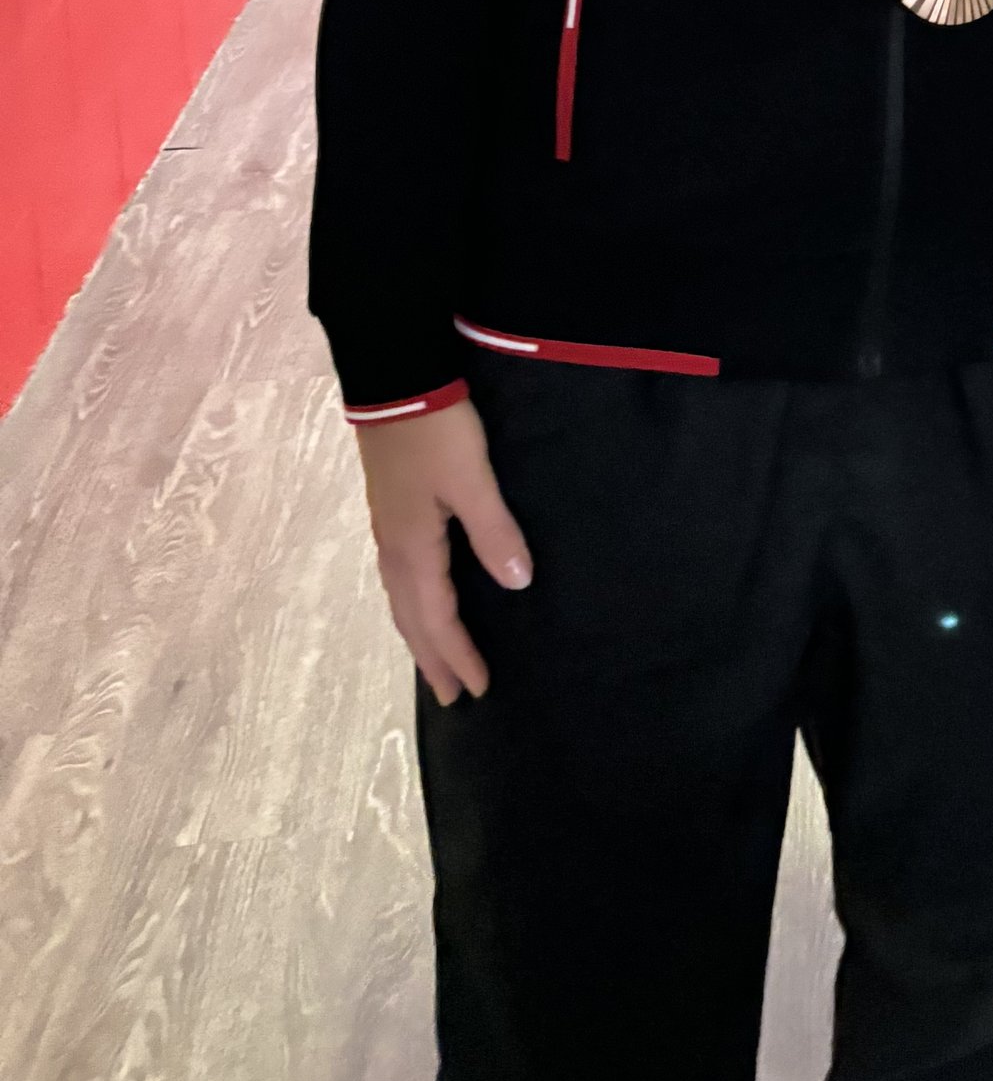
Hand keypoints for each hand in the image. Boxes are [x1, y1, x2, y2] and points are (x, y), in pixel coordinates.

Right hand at [355, 400, 533, 703]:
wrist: (395, 383)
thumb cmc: (437, 432)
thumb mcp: (472, 480)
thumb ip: (495, 531)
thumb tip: (518, 585)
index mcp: (414, 549)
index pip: (437, 618)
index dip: (458, 654)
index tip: (479, 689)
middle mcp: (394, 549)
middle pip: (412, 619)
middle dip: (433, 658)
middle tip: (452, 697)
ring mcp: (388, 531)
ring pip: (401, 600)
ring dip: (420, 635)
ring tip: (435, 661)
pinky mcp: (390, 513)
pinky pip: (400, 579)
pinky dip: (412, 605)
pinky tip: (421, 600)